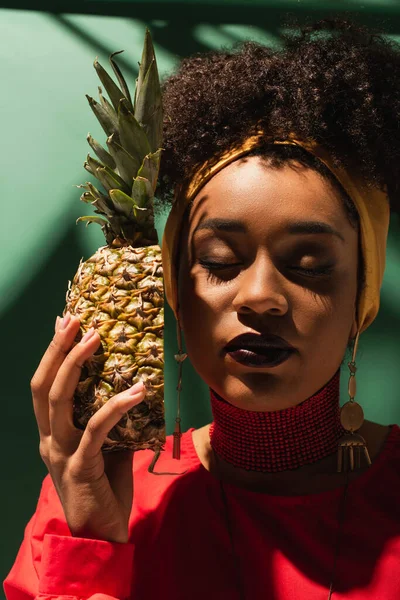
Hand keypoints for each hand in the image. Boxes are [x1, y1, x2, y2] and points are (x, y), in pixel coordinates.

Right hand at [31, 313, 145, 542]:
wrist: (100, 536)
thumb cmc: (105, 488)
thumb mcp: (105, 448)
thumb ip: (109, 421)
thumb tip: (132, 386)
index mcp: (52, 434)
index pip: (43, 387)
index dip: (52, 354)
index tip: (64, 322)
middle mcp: (49, 440)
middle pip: (43, 386)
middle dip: (57, 349)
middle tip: (74, 320)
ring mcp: (62, 453)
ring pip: (59, 400)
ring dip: (76, 364)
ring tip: (96, 338)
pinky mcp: (82, 467)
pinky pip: (96, 429)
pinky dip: (116, 405)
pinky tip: (138, 390)